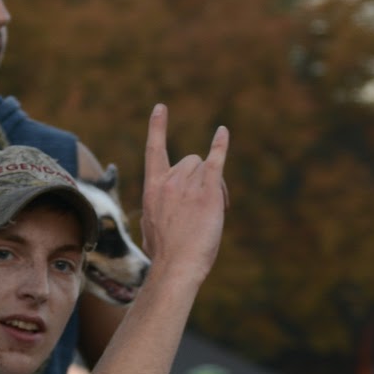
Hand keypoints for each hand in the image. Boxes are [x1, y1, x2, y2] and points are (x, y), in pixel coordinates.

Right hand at [138, 106, 229, 285]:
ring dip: (214, 184)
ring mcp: (188, 184)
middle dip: (200, 178)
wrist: (176, 264)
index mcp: (152, 188)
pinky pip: (215, 161)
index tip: (161, 108)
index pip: (154, 151)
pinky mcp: (207, 191)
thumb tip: (164, 213)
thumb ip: (158, 210)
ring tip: (214, 211)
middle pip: (190, 161)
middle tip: (205, 208)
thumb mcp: (151, 227)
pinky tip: (222, 132)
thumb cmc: (165, 253)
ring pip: (205, 167)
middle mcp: (169, 181)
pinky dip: (220, 145)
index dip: (158, 128)